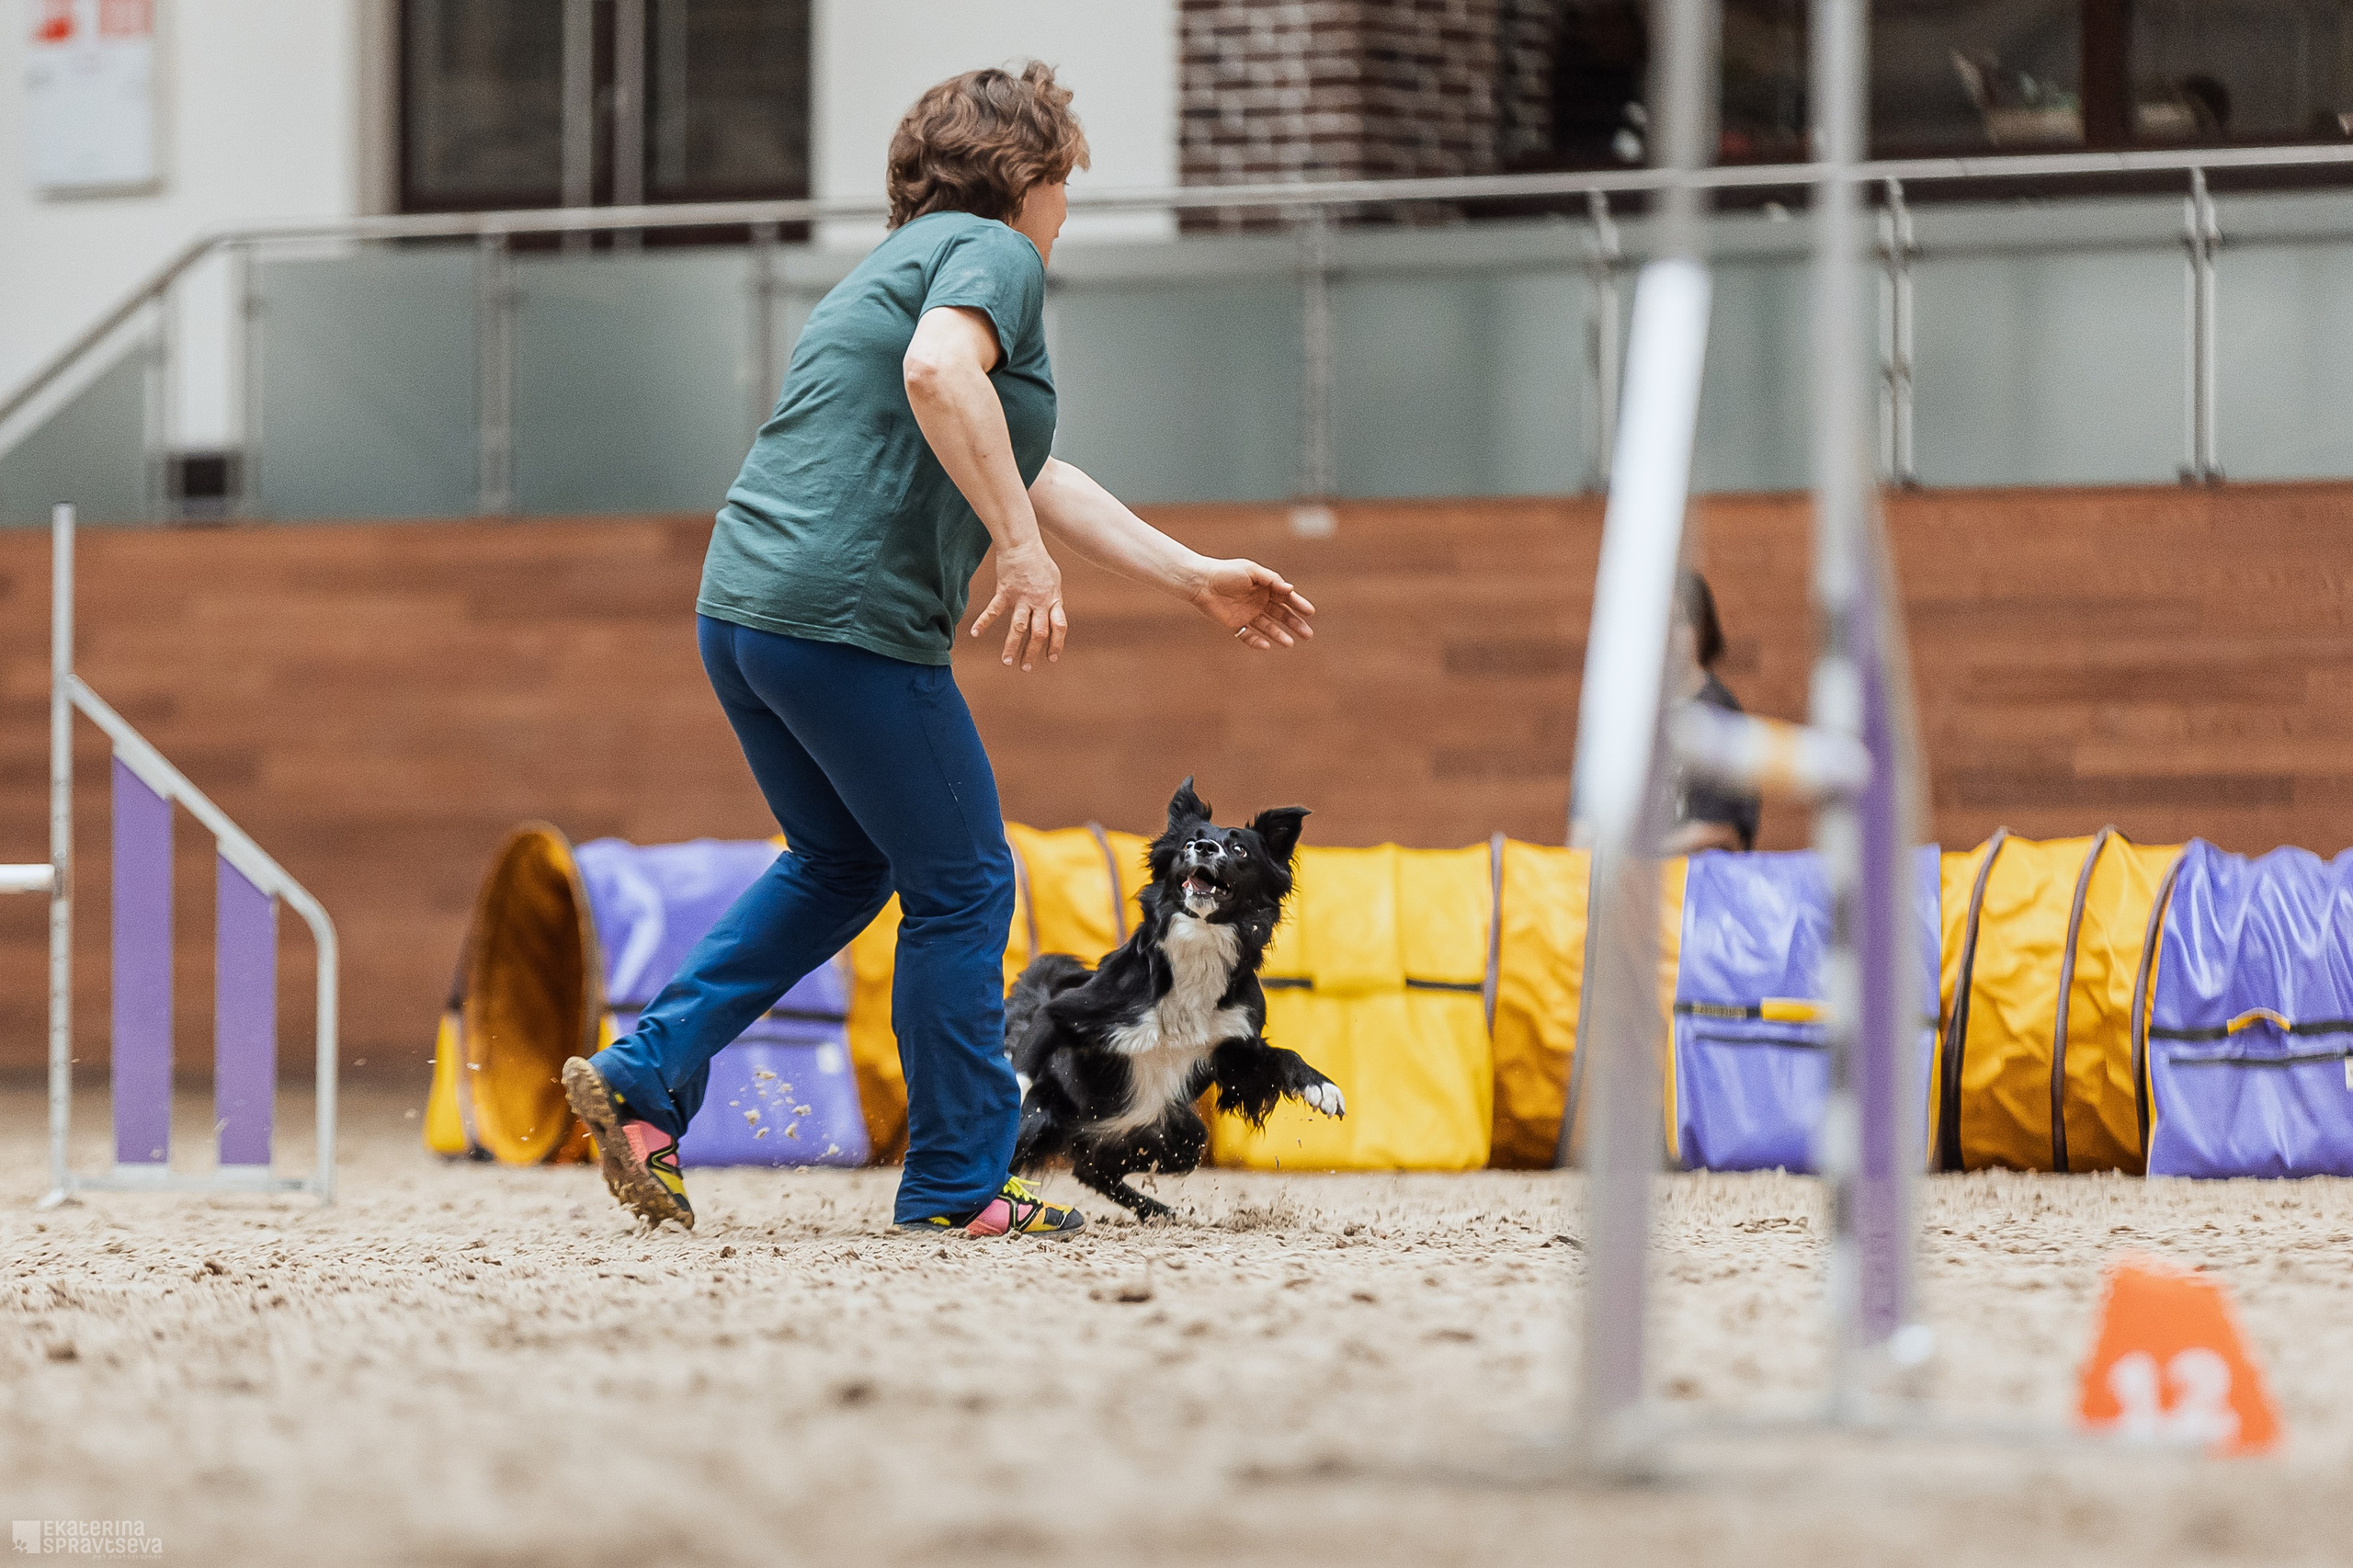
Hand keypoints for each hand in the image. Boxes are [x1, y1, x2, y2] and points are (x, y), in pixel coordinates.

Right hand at [969, 537, 1066, 670]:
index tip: (1051, 658)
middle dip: (1033, 652)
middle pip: (1038, 633)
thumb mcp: (1054, 581)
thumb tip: (1054, 615)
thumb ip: (1053, 600)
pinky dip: (983, 622)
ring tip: (1007, 662)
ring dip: (1012, 646)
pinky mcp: (1005, 592)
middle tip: (1026, 668)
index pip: (1059, 627)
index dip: (1057, 644)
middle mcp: (1038, 602)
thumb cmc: (1040, 562)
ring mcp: (1021, 598)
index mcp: (1053, 600)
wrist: (1023, 544)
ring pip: (1018, 627)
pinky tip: (975, 634)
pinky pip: (993, 610)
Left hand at [1191, 558, 1315, 649]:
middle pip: (1281, 615)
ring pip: (1268, 627)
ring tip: (1290, 643)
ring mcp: (1248, 614)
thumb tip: (1290, 589)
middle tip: (1308, 635)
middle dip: (1295, 624)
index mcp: (1265, 587)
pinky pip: (1248, 636)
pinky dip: (1257, 641)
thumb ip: (1271, 580)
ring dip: (1279, 635)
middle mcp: (1259, 601)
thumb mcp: (1252, 571)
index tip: (1310, 612)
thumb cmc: (1227, 572)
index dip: (1298, 604)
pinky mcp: (1235, 624)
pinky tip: (1266, 645)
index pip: (1286, 597)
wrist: (1201, 582)